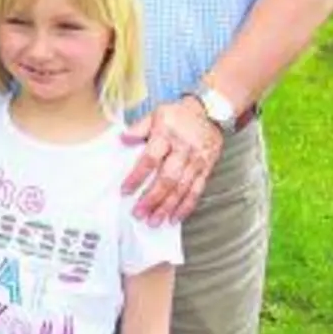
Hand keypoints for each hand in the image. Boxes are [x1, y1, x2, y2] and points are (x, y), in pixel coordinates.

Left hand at [120, 99, 224, 224]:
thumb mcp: (155, 114)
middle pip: (168, 178)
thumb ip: (139, 128)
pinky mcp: (207, 169)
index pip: (150, 158)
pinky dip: (186, 206)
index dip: (138, 176)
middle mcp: (184, 148)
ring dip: (168, 207)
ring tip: (154, 221)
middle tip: (139, 213)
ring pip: (183, 188)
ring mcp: (197, 160)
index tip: (125, 190)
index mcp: (167, 133)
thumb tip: (122, 139)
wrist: (210, 112)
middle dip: (153, 198)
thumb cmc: (177, 115)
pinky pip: (197, 190)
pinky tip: (175, 218)